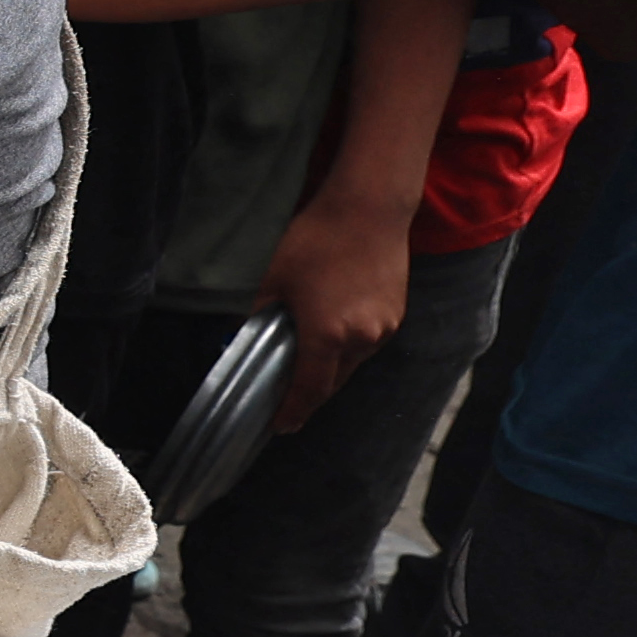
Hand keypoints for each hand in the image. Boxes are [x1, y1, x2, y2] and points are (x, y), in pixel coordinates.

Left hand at [253, 193, 408, 429]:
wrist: (368, 209)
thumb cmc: (315, 239)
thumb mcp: (271, 279)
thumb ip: (256, 316)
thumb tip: (239, 340)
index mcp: (328, 336)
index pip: (309, 390)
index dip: (293, 412)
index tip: (280, 427)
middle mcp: (362, 339)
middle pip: (333, 383)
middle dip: (309, 396)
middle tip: (286, 403)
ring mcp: (384, 328)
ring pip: (352, 364)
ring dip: (330, 371)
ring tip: (305, 368)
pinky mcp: (397, 314)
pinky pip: (368, 344)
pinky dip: (348, 349)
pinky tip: (331, 337)